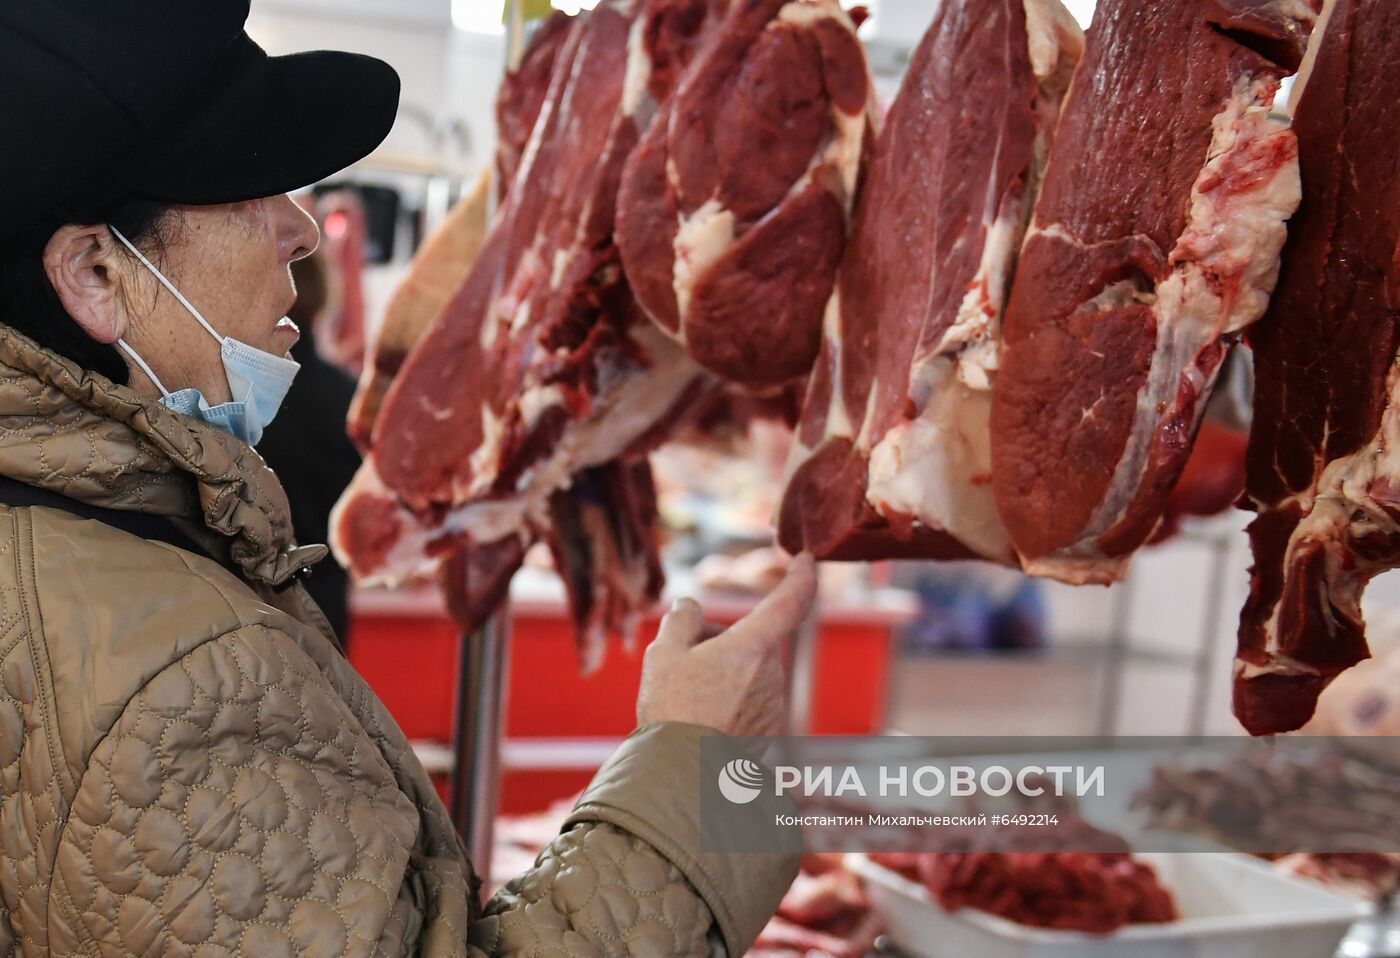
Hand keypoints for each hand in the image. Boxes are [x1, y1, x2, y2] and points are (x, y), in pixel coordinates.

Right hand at [636, 553, 816, 736]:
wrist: (683, 777)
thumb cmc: (674, 712)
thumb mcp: (663, 653)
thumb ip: (680, 620)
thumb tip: (690, 609)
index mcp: (753, 647)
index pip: (789, 601)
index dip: (800, 577)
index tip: (806, 560)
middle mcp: (771, 674)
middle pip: (749, 640)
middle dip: (719, 641)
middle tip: (681, 661)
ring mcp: (771, 705)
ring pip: (747, 670)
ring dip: (721, 671)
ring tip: (684, 698)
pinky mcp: (766, 731)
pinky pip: (747, 699)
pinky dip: (725, 699)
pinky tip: (697, 718)